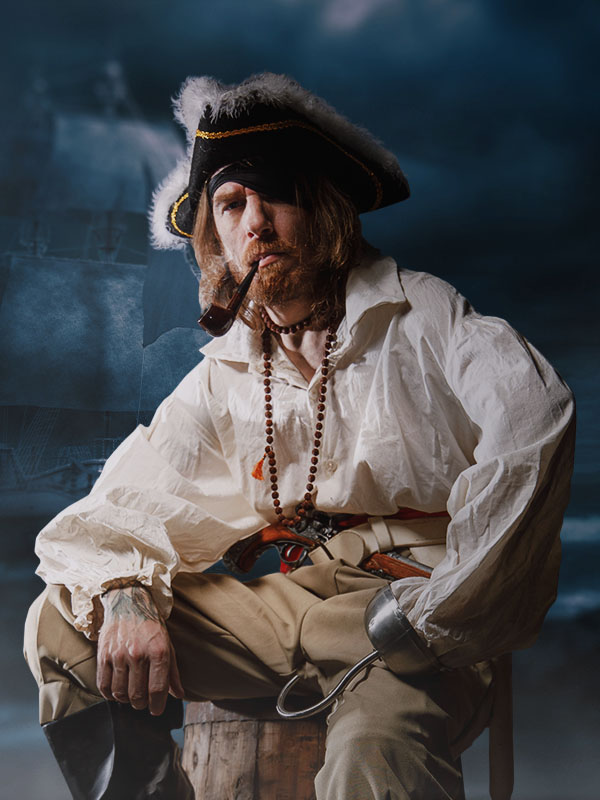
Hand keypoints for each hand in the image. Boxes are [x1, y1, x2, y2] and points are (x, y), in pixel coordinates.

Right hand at [97, 584, 183, 714]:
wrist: (128, 603)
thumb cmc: (151, 626)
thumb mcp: (168, 644)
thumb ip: (173, 672)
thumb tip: (179, 695)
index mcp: (158, 651)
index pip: (157, 689)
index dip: (157, 705)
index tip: (156, 710)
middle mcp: (138, 654)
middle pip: (138, 695)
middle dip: (142, 704)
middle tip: (144, 701)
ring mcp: (118, 655)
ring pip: (120, 693)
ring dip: (126, 700)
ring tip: (131, 695)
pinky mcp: (103, 655)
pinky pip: (103, 686)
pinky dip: (110, 694)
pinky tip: (116, 690)